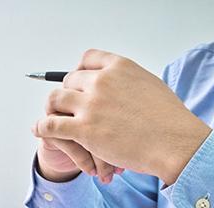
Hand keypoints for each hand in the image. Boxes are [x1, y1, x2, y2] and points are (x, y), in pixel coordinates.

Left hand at [33, 49, 211, 184]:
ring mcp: (92, 105)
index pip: (87, 59)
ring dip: (52, 109)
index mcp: (120, 67)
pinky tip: (38, 130)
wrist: (175, 143)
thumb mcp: (150, 85)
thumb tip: (120, 85)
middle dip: (67, 94)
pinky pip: (51, 124)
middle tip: (68, 108)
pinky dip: (41, 127)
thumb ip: (129, 81)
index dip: (79, 71)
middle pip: (69, 80)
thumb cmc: (169, 121)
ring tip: (52, 118)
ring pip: (56, 99)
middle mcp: (103, 81)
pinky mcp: (85, 129)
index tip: (77, 82)